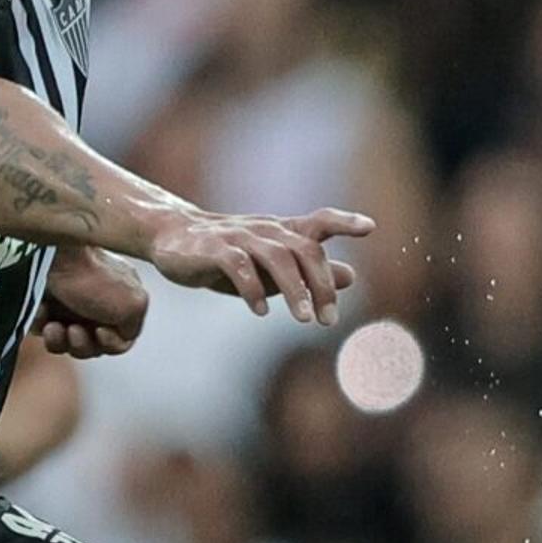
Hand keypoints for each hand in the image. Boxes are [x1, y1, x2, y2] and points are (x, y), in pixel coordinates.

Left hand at [39, 245, 148, 355]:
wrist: (49, 255)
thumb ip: (134, 328)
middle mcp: (97, 300)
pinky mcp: (41, 304)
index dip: (111, 343)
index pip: (122, 338)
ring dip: (62, 341)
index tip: (100, 331)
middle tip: (74, 331)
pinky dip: (42, 326)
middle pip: (93, 345)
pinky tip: (41, 312)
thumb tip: (119, 339)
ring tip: (53, 327)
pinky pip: (43, 329)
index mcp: (123, 298)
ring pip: (67, 342)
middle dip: (83, 345)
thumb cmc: (93, 279)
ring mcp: (68, 303)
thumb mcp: (134, 305)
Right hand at [141, 206, 371, 323]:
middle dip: (321, 284)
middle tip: (328, 321)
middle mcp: (266, 230)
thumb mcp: (273, 265)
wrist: (172, 239)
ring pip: (277, 258)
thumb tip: (352, 276)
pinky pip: (238, 266)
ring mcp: (240, 237)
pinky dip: (253, 289)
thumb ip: (310, 270)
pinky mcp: (213, 250)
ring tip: (303, 319)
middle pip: (305, 249)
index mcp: (282, 231)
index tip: (370, 227)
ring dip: (294, 289)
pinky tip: (262, 311)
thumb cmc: (230, 254)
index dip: (344, 222)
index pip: (319, 221)